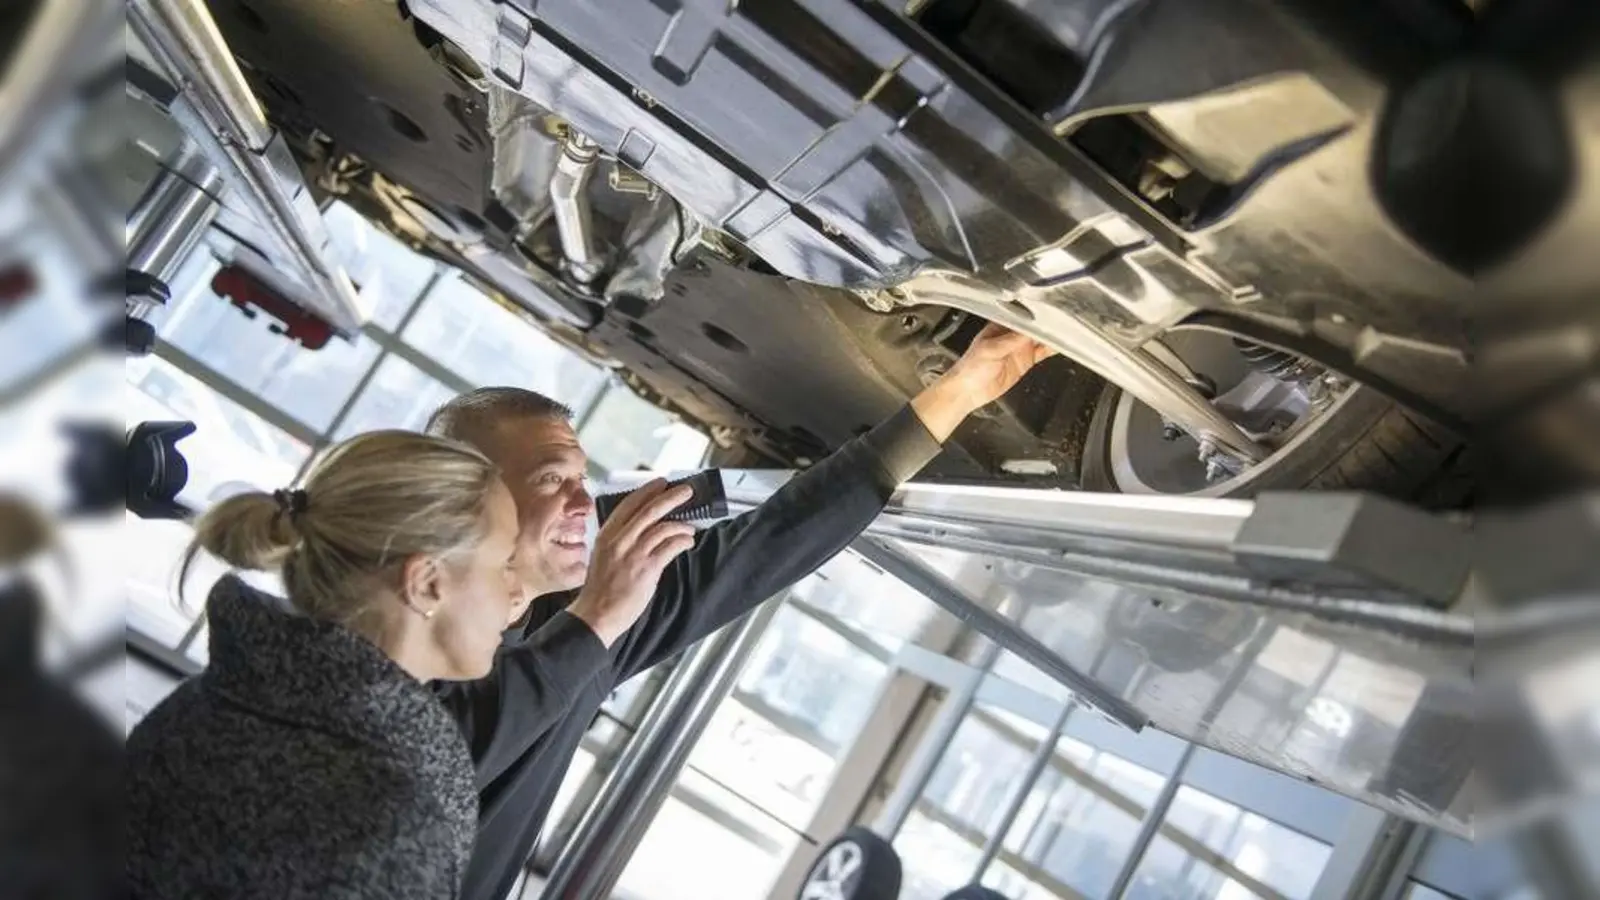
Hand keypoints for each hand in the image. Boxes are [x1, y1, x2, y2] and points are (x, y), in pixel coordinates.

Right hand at [566, 480, 695, 646]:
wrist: (597, 613)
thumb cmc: (600, 588)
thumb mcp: (603, 555)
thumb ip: (620, 540)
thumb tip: (642, 528)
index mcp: (607, 534)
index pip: (629, 504)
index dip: (647, 491)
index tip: (661, 482)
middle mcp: (619, 540)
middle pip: (650, 510)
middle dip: (671, 497)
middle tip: (686, 491)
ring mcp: (634, 553)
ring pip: (663, 527)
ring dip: (681, 524)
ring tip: (690, 527)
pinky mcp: (647, 568)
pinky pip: (670, 546)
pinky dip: (683, 540)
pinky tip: (688, 541)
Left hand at [912, 323, 1055, 440]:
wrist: (968, 391)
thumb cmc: (970, 368)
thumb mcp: (989, 350)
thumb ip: (1010, 340)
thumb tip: (1028, 331)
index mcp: (1001, 325)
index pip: (1024, 315)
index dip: (1038, 312)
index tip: (1052, 310)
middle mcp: (1012, 334)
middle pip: (1036, 325)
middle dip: (1050, 322)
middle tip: (1066, 319)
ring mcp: (1020, 348)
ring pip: (1042, 338)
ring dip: (1054, 334)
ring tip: (1070, 329)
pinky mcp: (1025, 361)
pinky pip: (1042, 352)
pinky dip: (1053, 349)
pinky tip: (1063, 344)